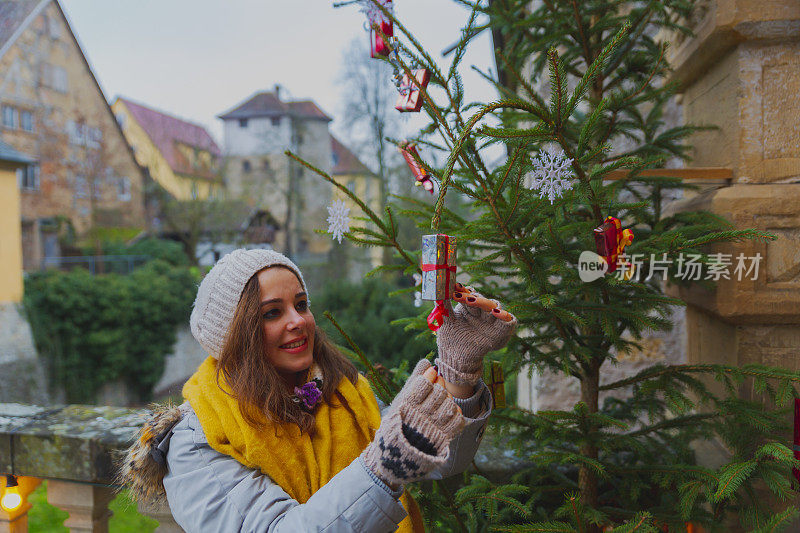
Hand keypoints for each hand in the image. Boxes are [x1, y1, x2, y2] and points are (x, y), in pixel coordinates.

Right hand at [361, 359, 464, 488]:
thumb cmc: (398, 422)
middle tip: (437, 388)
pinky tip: (448, 413)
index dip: (430, 377)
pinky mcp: (444, 439)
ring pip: (450, 404)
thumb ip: (415, 380)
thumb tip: (427, 361)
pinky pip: (458, 420)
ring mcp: (434, 428)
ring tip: (441, 402)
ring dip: (448, 400)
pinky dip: (456, 414)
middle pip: (439, 392)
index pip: (425, 384)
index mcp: (407, 406)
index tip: (432, 374)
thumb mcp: (402, 400)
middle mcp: (420, 416)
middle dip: (440, 387)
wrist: (398, 455)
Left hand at [435, 283, 516, 386]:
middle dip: (471, 297)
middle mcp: (481, 312)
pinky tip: (497, 313)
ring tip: (473, 301)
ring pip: (494, 306)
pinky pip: (509, 321)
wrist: (455, 358)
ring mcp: (491, 321)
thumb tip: (439, 291)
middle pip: (480, 300)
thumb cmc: (450, 338)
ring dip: (484, 302)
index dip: (463, 290)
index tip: (455, 287)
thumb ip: (444, 306)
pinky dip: (506, 316)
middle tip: (460, 296)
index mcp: (469, 307)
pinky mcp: (500, 331)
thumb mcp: (446, 321)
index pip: (469, 295)